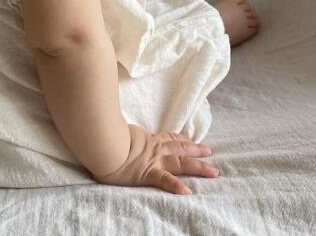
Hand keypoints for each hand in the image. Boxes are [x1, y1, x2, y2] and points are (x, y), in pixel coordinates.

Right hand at [92, 124, 219, 194]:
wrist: (103, 142)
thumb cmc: (107, 133)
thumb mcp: (118, 128)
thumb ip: (122, 129)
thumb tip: (114, 124)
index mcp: (148, 139)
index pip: (168, 138)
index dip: (181, 139)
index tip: (190, 140)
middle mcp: (155, 148)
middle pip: (180, 148)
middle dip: (197, 150)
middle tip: (210, 151)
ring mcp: (153, 161)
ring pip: (181, 163)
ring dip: (198, 167)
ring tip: (212, 171)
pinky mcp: (148, 173)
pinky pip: (165, 181)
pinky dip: (177, 186)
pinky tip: (188, 192)